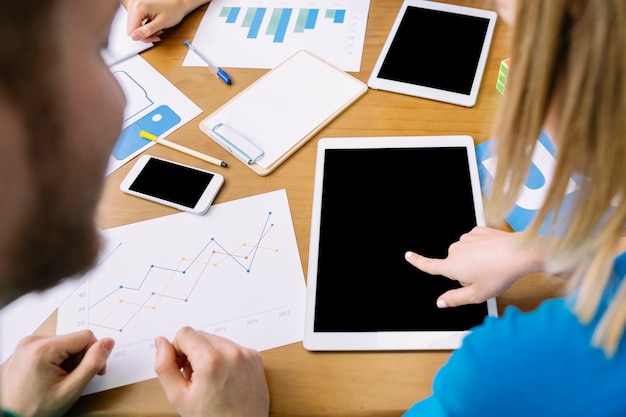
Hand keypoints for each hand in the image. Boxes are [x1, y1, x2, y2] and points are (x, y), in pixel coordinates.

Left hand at [0, 330, 113, 416]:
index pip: (85, 336)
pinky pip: (52, 347)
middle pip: (74, 340)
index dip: (95, 353)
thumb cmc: (35, 410)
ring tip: (61, 379)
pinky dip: (58, 360)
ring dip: (69, 360)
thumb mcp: (71, 390)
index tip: (95, 372)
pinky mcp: (25, 349)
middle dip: (80, 359)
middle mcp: (32, 341)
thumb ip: (92, 364)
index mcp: (42, 348)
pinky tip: (52, 376)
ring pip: (64, 344)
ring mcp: (26, 344)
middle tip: (75, 380)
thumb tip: (108, 343)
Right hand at [125, 0, 206, 41]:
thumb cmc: (173, 10)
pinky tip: (153, 24)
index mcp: (138, 7)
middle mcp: (133, 4)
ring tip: (156, 28)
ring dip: (145, 30)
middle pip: (131, 29)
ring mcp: (134, 4)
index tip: (155, 37)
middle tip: (157, 33)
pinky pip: (136, 21)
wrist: (177, 3)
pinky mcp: (136, 6)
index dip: (143, 37)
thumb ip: (147, 31)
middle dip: (144, 34)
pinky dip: (144, 25)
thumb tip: (134, 37)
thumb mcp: (161, 23)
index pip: (131, 31)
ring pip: (133, 26)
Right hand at [154, 326, 268, 416]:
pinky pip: (232, 347)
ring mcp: (246, 354)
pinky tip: (223, 378)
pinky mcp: (255, 357)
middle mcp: (232, 352)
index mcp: (212, 360)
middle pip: (200, 335)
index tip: (180, 368)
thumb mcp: (179, 397)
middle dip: (192, 353)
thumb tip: (160, 343)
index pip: (184, 333)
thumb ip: (165, 366)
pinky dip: (224, 358)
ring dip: (208, 355)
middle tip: (193, 378)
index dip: (176, 350)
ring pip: (216, 340)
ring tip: (209, 380)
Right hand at [405, 226, 545, 307]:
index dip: (417, 262)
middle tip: (483, 277)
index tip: (408, 255)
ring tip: (491, 264)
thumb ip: (455, 299)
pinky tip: (493, 253)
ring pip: (464, 253)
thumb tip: (440, 302)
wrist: (520, 253)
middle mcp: (455, 250)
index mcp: (452, 267)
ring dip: (473, 260)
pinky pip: (473, 242)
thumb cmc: (500, 275)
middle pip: (454, 264)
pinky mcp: (477, 231)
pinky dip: (481, 248)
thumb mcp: (477, 295)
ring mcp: (466, 239)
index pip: (429, 265)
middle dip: (464, 271)